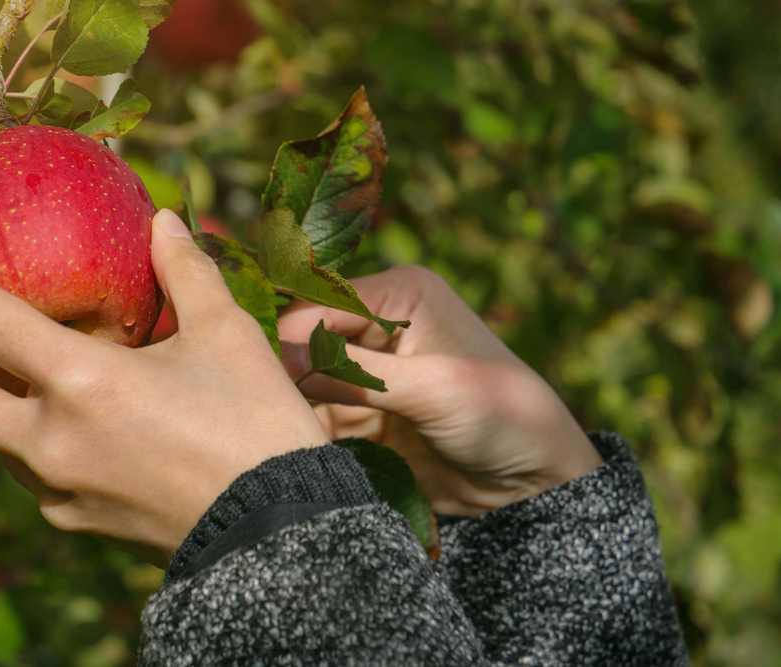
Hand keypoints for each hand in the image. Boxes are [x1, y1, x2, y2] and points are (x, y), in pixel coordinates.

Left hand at [0, 210, 327, 566]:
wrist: (281, 529)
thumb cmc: (257, 422)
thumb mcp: (228, 334)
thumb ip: (186, 271)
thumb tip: (164, 222)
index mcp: (81, 383)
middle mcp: (50, 441)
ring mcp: (57, 489)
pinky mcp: (76, 520)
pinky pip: (30, 473)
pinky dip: (25, 436)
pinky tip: (62, 421)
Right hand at [278, 265, 602, 517]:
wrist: (532, 481)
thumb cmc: (500, 414)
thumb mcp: (430, 388)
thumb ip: (353, 373)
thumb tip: (277, 361)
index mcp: (400, 294)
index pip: (320, 304)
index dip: (285, 335)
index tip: (251, 367)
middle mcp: (376, 324)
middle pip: (303, 340)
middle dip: (280, 369)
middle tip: (248, 398)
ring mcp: (365, 371)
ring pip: (301, 381)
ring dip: (287, 402)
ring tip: (262, 424)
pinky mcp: (359, 413)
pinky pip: (314, 416)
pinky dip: (301, 429)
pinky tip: (282, 442)